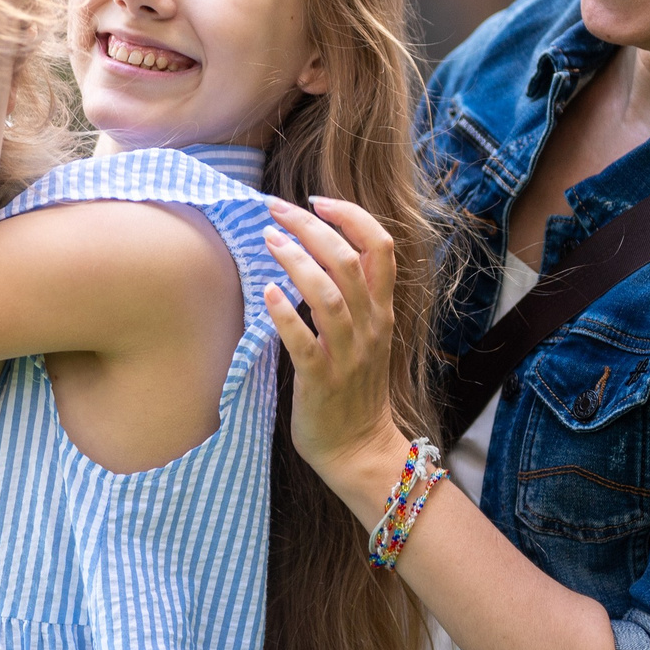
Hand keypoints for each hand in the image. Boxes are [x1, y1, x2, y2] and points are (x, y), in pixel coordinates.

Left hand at [260, 196, 410, 504]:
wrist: (359, 448)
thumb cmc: (354, 387)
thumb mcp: (365, 334)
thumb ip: (351, 296)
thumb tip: (316, 251)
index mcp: (382, 311)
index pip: (382, 248)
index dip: (353, 216)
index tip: (319, 201)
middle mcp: (370, 327)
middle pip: (349, 260)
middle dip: (312, 227)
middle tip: (276, 210)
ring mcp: (348, 354)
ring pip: (329, 295)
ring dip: (298, 262)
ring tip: (269, 240)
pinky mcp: (321, 380)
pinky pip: (303, 342)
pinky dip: (285, 314)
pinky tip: (267, 292)